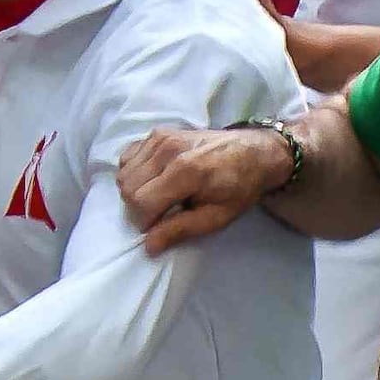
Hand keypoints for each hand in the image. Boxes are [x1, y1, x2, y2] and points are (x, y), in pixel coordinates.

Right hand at [116, 121, 294, 253]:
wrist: (254, 153)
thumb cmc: (239, 188)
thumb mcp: (217, 217)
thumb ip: (181, 229)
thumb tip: (149, 246)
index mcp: (185, 172)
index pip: (141, 202)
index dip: (145, 222)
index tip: (158, 229)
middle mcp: (167, 151)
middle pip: (128, 187)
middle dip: (138, 208)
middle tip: (160, 214)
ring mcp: (160, 138)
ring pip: (124, 172)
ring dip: (135, 191)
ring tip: (158, 196)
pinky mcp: (157, 133)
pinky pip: (128, 157)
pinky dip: (134, 172)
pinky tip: (153, 179)